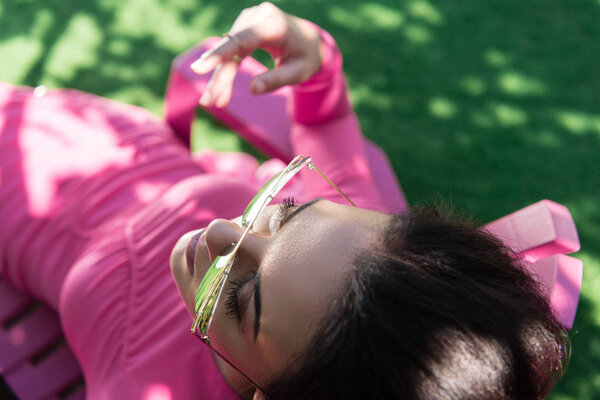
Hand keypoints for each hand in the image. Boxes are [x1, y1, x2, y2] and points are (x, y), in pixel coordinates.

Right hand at [191, 2, 322, 107]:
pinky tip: (219, 91)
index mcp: (275, 25)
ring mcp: (249, 19)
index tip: (200, 68)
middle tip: (207, 102)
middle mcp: (259, 16)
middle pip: (231, 49)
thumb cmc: (306, 58)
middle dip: (219, 77)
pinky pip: (230, 50)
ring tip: (212, 101)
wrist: (309, 41)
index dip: (220, 54)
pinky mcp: (244, 26)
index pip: (242, 40)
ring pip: (227, 51)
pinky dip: (224, 70)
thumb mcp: (298, 73)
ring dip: (219, 77)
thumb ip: (277, 80)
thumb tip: (252, 90)